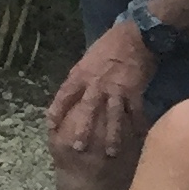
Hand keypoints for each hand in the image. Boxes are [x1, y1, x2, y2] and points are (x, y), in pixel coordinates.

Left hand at [45, 23, 153, 161]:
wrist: (135, 36)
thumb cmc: (109, 46)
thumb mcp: (86, 60)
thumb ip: (80, 78)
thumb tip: (73, 92)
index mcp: (81, 75)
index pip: (64, 95)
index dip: (56, 111)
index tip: (50, 126)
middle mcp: (97, 84)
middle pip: (87, 110)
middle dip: (82, 130)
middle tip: (77, 148)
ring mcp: (116, 89)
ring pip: (112, 116)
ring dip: (111, 135)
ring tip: (110, 152)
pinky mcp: (134, 90)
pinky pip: (135, 112)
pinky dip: (137, 125)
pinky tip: (139, 138)